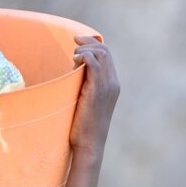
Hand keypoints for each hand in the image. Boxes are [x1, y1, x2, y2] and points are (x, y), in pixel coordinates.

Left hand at [69, 36, 120, 160]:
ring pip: (101, 54)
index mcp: (112, 85)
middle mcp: (113, 83)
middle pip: (105, 51)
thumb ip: (83, 86)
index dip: (93, 44)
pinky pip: (94, 64)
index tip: (78, 41)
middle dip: (88, 41)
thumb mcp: (85, 102)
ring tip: (72, 55)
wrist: (89, 145)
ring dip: (85, 49)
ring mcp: (107, 86)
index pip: (107, 56)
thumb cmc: (83, 128)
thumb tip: (74, 70)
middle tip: (73, 41)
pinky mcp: (97, 90)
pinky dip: (84, 56)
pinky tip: (74, 60)